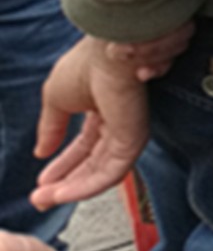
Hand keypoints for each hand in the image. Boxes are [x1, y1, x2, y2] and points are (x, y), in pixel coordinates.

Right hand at [30, 24, 190, 208]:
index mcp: (103, 109)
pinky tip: (63, 194)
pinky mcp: (133, 139)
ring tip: (46, 199)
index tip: (41, 183)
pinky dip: (85, 186)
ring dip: (71, 190)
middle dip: (65, 184)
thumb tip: (40, 152)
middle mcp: (118, 123)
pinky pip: (110, 173)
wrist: (108, 51)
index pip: (84, 147)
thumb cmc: (87, 64)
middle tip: (41, 199)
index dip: (63, 166)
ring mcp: (128, 132)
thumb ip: (50, 127)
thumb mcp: (56, 98)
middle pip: (92, 164)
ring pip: (100, 173)